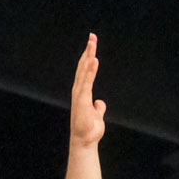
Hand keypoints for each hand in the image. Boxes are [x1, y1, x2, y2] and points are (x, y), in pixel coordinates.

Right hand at [69, 34, 105, 149]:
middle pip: (83, 66)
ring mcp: (79, 94)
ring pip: (84, 71)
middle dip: (88, 51)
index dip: (88, 56)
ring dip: (88, 56)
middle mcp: (79, 90)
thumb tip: (99, 103)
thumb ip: (97, 107)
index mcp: (82, 92)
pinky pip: (87, 82)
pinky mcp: (82, 100)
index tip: (92, 44)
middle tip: (92, 36)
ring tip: (92, 43)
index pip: (85, 70)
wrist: (85, 142)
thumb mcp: (96, 115)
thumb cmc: (89, 130)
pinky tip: (94, 60)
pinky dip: (90, 70)